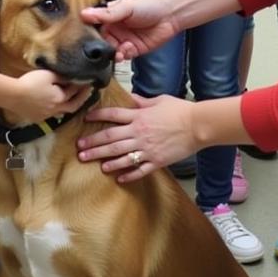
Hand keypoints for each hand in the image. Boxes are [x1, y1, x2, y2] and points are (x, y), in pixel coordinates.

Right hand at [13, 69, 93, 122]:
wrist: (12, 95)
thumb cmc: (30, 83)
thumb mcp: (48, 75)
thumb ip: (61, 77)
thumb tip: (71, 78)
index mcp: (60, 99)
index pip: (74, 92)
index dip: (82, 86)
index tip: (88, 81)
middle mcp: (56, 109)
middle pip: (73, 106)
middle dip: (82, 99)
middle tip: (87, 92)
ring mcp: (46, 115)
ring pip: (63, 112)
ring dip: (69, 105)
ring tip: (72, 99)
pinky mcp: (37, 118)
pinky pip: (52, 115)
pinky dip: (57, 109)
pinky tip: (55, 105)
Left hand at [76, 94, 195, 181]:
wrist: (198, 125)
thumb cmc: (180, 110)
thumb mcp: (159, 100)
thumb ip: (142, 101)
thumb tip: (130, 97)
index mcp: (139, 116)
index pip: (113, 115)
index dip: (98, 116)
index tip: (85, 119)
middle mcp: (139, 133)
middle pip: (110, 138)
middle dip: (93, 144)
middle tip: (79, 148)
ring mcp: (147, 149)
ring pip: (120, 156)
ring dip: (105, 160)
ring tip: (94, 164)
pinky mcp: (156, 161)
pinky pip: (139, 170)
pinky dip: (128, 175)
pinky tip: (118, 178)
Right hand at [80, 0, 180, 60]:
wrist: (170, 14)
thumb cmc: (148, 4)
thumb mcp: (125, 7)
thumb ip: (106, 14)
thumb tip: (84, 14)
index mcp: (109, 15)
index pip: (94, 26)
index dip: (89, 32)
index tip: (84, 38)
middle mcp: (115, 28)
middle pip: (101, 41)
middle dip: (101, 46)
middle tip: (101, 49)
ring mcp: (124, 39)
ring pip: (111, 51)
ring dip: (112, 53)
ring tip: (117, 51)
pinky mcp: (133, 49)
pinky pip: (123, 56)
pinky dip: (124, 55)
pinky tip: (128, 49)